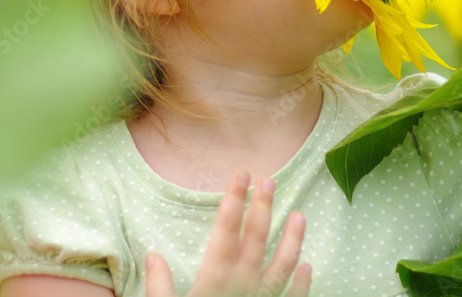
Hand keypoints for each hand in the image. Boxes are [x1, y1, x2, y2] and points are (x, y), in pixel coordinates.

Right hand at [145, 171, 310, 296]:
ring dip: (291, 240)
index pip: (225, 232)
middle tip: (269, 180)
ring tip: (300, 215)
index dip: (233, 201)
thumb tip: (153, 254)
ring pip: (280, 266)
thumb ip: (159, 287)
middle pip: (254, 240)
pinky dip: (301, 284)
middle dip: (262, 208)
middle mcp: (239, 288)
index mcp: (212, 282)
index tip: (241, 175)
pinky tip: (307, 265)